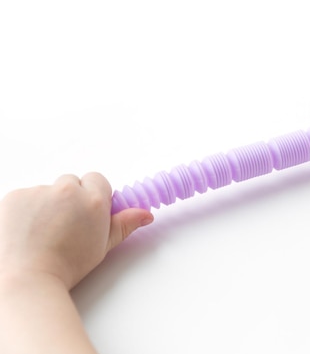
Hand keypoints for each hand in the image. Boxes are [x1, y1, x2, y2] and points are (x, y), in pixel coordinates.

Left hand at [0, 172, 153, 289]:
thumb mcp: (102, 247)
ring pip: (46, 191)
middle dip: (69, 199)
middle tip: (64, 225)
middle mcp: (68, 191)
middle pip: (71, 183)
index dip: (92, 195)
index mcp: (94, 201)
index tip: (86, 213)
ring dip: (45, 205)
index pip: (97, 180)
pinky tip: (24, 231)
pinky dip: (24, 210)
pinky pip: (24, 197)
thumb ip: (124, 225)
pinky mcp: (14, 196)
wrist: (26, 279)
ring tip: (41, 233)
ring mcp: (39, 192)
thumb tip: (145, 214)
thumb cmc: (65, 266)